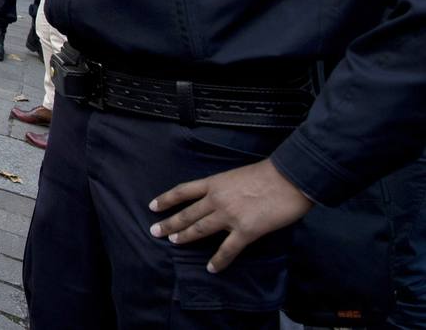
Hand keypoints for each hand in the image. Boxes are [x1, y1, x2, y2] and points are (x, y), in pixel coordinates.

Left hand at [148, 159, 312, 272]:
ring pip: (200, 229)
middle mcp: (216, 199)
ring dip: (186, 237)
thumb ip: (225, 188)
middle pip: (187, 213)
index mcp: (214, 183)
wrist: (289, 179)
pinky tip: (212, 268)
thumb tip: (219, 198)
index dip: (166, 199)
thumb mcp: (236, 175)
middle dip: (170, 223)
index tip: (152, 206)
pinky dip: (219, 260)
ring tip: (174, 242)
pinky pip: (228, 250)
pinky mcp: (245, 231)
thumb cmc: (267, 174)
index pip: (183, 191)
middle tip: (154, 231)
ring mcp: (229, 216)